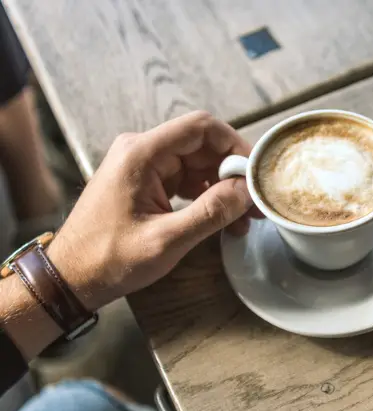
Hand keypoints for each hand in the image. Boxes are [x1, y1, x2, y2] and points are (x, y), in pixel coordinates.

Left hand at [47, 111, 259, 310]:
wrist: (71, 276)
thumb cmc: (111, 259)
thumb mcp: (167, 240)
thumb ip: (211, 212)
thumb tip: (248, 191)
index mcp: (142, 154)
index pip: (201, 128)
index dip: (235, 145)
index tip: (257, 173)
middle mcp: (142, 150)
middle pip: (202, 145)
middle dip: (233, 172)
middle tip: (256, 204)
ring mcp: (143, 166)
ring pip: (197, 163)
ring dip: (223, 187)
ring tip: (243, 219)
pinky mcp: (145, 182)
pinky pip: (185, 178)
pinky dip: (207, 196)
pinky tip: (223, 220)